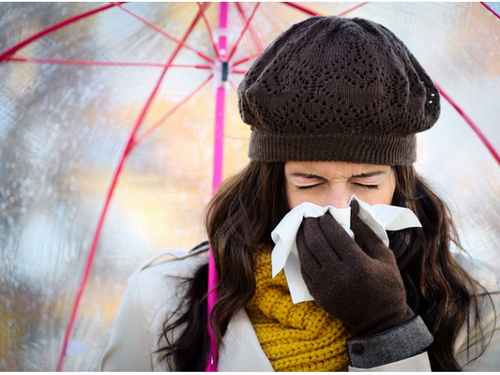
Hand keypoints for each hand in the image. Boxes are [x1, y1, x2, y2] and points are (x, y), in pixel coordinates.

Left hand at [296, 200, 414, 336]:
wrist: (380, 322)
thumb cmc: (387, 286)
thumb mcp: (384, 256)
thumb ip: (366, 230)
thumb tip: (352, 206)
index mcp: (358, 264)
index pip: (335, 234)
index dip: (326, 220)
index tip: (325, 213)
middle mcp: (339, 275)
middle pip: (316, 243)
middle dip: (310, 225)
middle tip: (309, 216)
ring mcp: (326, 287)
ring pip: (306, 256)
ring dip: (302, 238)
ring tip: (303, 227)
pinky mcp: (318, 295)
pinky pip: (304, 270)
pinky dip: (302, 255)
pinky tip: (303, 246)